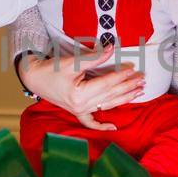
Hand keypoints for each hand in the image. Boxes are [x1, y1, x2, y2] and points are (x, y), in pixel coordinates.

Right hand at [18, 47, 144, 129]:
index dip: (121, 76)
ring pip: (106, 106)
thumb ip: (94, 58)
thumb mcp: (72, 62)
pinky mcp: (76, 112)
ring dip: (124, 99)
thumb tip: (112, 49)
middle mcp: (80, 106)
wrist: (34, 78)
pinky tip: (113, 127)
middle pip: (110, 95)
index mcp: (79, 94)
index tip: (132, 69)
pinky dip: (101, 125)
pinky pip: (90, 122)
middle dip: (127, 87)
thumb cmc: (51, 69)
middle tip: (142, 80)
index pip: (106, 84)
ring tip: (138, 92)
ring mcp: (78, 110)